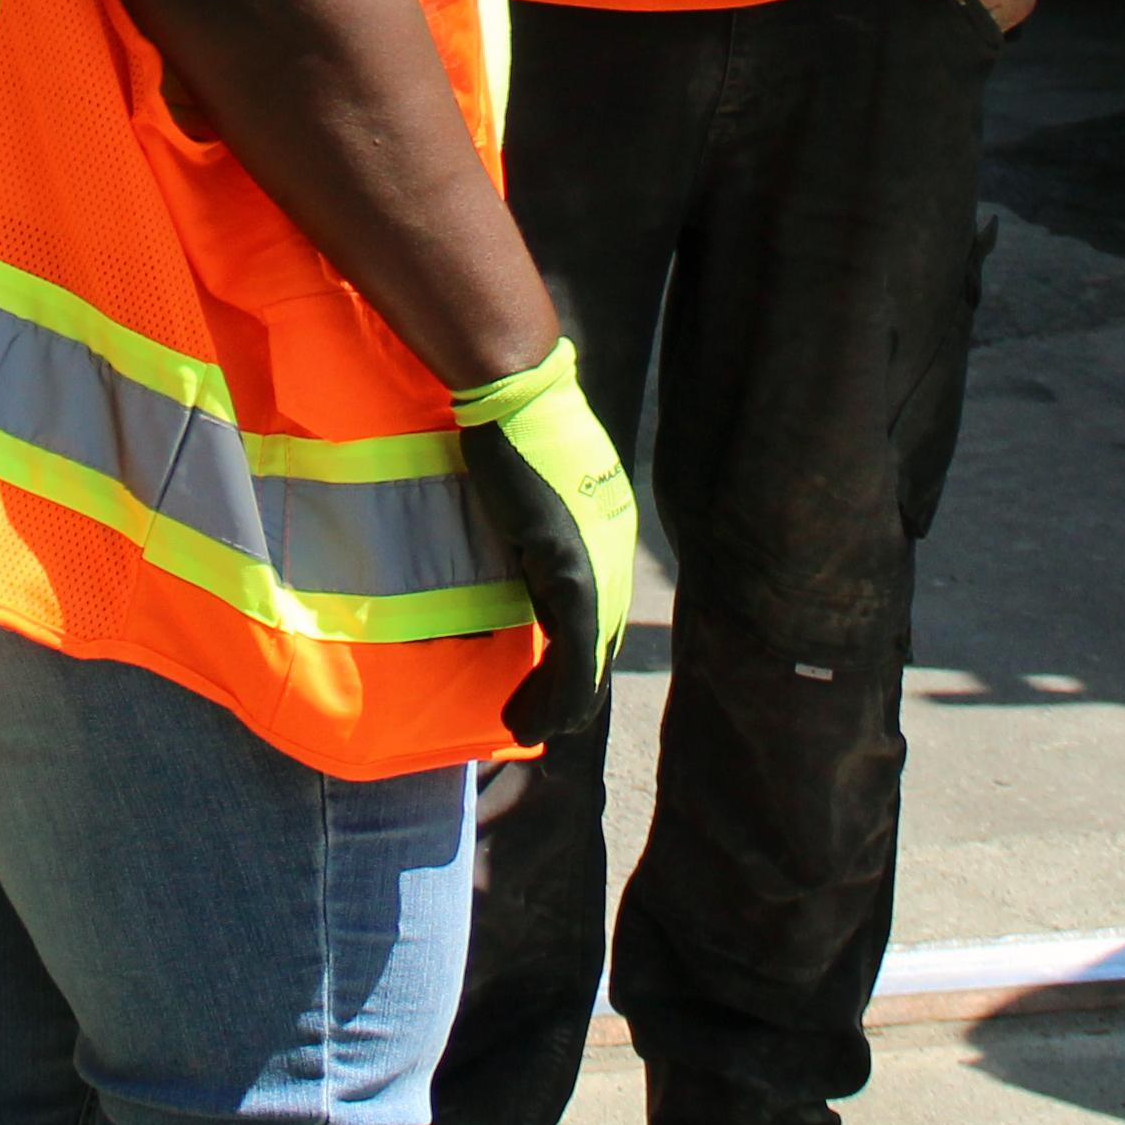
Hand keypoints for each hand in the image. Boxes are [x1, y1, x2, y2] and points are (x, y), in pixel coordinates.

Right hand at [451, 340, 638, 749]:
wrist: (514, 393)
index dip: (578, 651)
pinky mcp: (573, 574)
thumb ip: (531, 514)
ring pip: (591, 657)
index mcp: (606, 528)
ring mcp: (600, 564)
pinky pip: (573, 654)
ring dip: (563, 703)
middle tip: (540, 719)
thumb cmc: (508, 420)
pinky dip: (558, 695)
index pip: (599, 607)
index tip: (553, 679)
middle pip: (602, 639)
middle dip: (575, 688)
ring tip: (531, 730)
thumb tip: (508, 533)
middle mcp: (615, 551)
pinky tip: (533, 722)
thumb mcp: (528, 479)